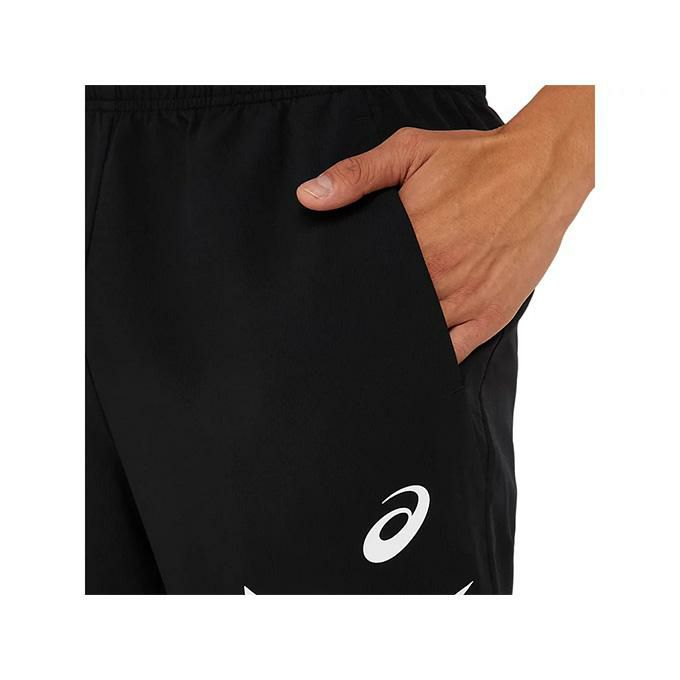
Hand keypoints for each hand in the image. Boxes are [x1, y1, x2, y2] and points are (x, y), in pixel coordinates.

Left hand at [296, 86, 593, 361]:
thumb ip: (357, 175)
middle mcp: (437, 276)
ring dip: (395, 342)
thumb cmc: (478, 161)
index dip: (345, 296)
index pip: (363, 283)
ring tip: (374, 349)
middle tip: (348, 327)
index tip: (329, 305)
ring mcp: (465, 300)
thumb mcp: (411, 151)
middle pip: (386, 313)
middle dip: (368, 320)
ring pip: (415, 338)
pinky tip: (413, 361)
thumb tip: (309, 197)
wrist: (542, 169)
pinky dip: (431, 361)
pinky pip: (452, 352)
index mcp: (413, 240)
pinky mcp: (491, 314)